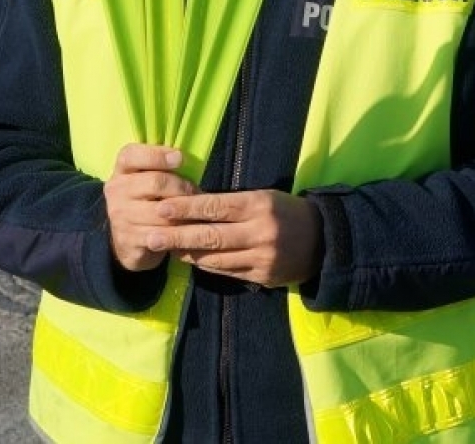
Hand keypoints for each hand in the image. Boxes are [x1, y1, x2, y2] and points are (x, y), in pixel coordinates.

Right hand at [103, 144, 197, 271]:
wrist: (126, 238)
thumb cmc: (146, 200)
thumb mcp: (147, 178)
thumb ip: (162, 167)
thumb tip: (187, 161)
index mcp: (121, 169)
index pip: (132, 155)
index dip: (157, 155)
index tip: (180, 158)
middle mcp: (116, 190)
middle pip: (155, 182)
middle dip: (181, 186)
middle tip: (196, 192)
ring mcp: (119, 216)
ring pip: (161, 212)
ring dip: (183, 212)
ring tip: (195, 212)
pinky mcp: (127, 239)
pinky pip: (160, 235)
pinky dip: (178, 233)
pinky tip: (187, 231)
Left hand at [150, 188, 323, 288]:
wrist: (324, 241)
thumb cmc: (286, 211)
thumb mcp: (263, 197)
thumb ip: (232, 204)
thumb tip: (192, 208)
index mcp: (259, 205)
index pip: (215, 207)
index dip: (186, 209)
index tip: (162, 208)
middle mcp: (260, 232)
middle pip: (211, 235)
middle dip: (177, 236)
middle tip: (151, 236)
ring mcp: (262, 257)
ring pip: (216, 257)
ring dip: (188, 254)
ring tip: (166, 249)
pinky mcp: (263, 277)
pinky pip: (228, 272)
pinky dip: (207, 266)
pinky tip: (191, 260)